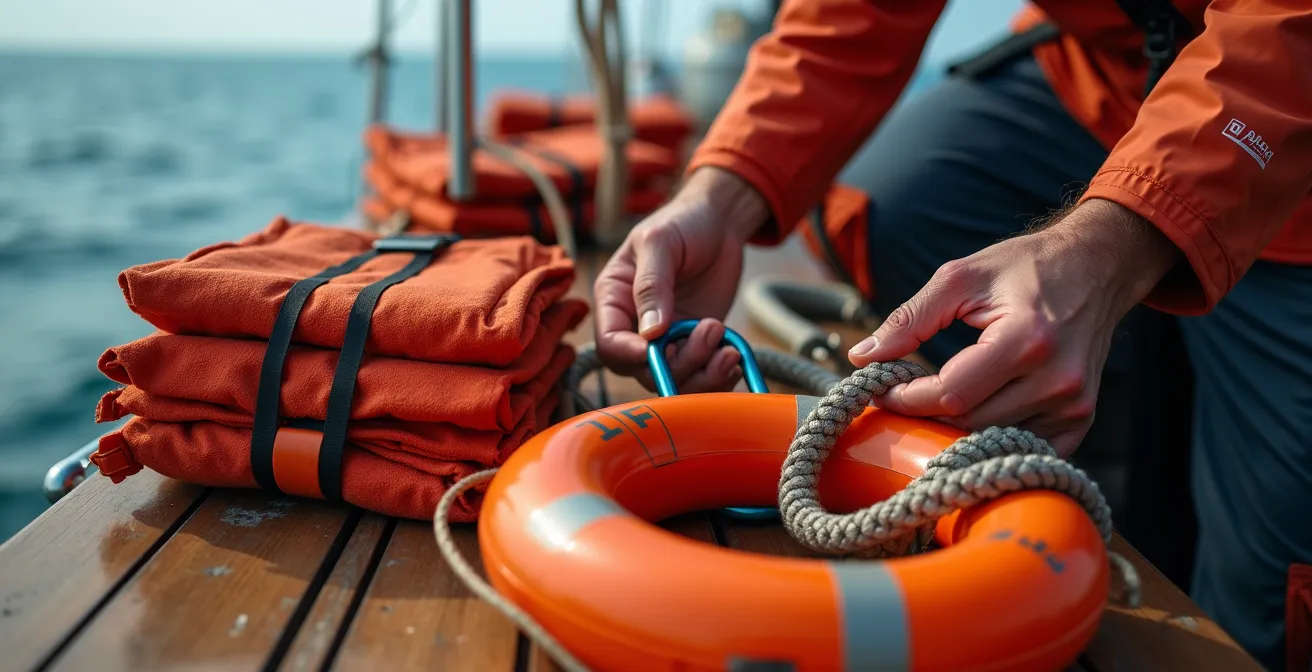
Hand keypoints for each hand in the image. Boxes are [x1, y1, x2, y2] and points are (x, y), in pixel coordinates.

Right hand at [594, 167, 767, 391]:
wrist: (720, 223)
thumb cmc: (682, 223)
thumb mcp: (660, 243)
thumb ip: (651, 285)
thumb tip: (651, 333)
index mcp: (614, 301)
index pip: (610, 344)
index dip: (630, 355)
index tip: (658, 349)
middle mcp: (636, 327)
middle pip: (644, 372)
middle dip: (678, 365)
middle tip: (711, 330)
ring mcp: (668, 339)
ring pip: (675, 381)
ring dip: (704, 374)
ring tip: (728, 348)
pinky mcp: (696, 344)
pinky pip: (702, 375)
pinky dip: (718, 374)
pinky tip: (734, 354)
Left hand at [848, 199, 1182, 456]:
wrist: (1097, 267)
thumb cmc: (1026, 266)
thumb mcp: (962, 277)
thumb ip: (910, 318)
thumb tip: (861, 356)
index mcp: (1026, 338)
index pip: (950, 393)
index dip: (907, 398)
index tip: (882, 389)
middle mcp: (1058, 379)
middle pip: (969, 422)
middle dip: (925, 414)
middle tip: (901, 395)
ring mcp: (1074, 404)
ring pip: (992, 440)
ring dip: (956, 429)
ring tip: (934, 402)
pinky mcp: (1082, 418)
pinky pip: (1024, 448)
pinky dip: (993, 439)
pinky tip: (974, 415)